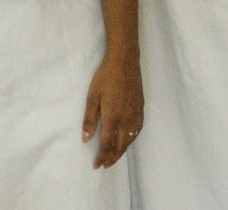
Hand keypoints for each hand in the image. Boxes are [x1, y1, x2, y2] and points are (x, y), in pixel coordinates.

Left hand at [82, 51, 143, 167]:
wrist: (124, 62)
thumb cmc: (105, 77)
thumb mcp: (92, 97)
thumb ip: (89, 119)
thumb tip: (86, 139)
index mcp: (112, 117)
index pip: (107, 145)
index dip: (101, 157)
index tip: (96, 165)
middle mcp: (126, 119)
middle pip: (120, 146)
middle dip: (112, 158)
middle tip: (105, 165)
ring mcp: (135, 115)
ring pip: (130, 140)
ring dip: (122, 151)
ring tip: (114, 157)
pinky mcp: (141, 109)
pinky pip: (137, 130)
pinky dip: (131, 140)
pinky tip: (127, 140)